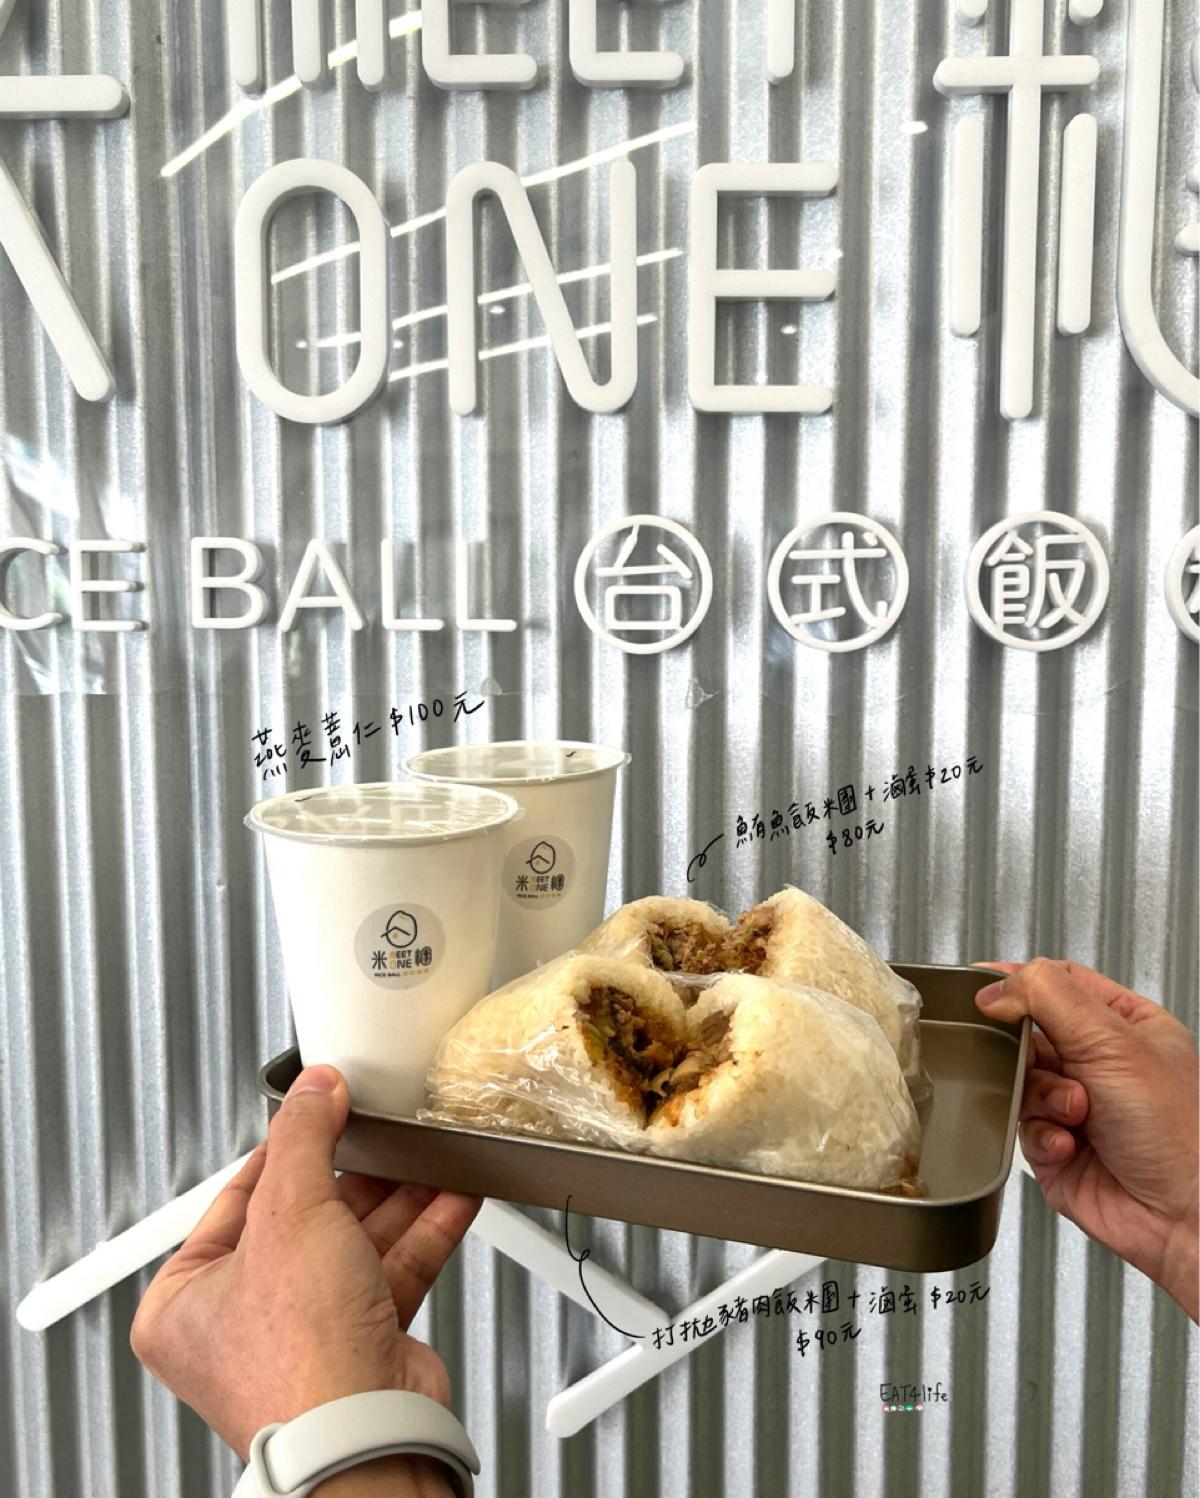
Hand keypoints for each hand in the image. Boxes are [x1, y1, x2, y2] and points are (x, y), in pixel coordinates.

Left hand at [130, 1064, 480, 1479]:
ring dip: (400, 1196)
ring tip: (427, 1156)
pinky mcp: (363, 1342)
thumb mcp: (290, 1213)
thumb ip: (304, 1137)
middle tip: (381, 1130)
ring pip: (356, 1242)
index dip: (288, 1147)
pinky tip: (451, 1194)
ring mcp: (306, 1332)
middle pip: (307, 1215)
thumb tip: (314, 1089)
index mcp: (186, 1298)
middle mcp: (241, 1319)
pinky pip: (392, 1269)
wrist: (364, 1434)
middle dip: (357, 1173)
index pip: (240, 1194)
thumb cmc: (298, 1359)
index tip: (321, 1108)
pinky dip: (425, 1230)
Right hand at [976, 959, 1198, 1320]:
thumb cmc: (1179, 1133)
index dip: (1019, 982)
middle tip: (1043, 1061)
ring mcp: (1077, 1107)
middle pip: (1030, 1034)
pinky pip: (1022, 1127)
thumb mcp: (1112, 1040)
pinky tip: (1069, 1144)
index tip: (984, 987)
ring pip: (1020, 1081)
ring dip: (1041, 1097)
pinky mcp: (1057, 1148)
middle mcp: (1102, 1064)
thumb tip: (995, 988)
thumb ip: (1047, 996)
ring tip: (1075, 1113)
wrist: (1182, 1216)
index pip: (1060, 983)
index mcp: (1126, 1025)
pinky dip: (1041, 1134)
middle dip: (1030, 1051)